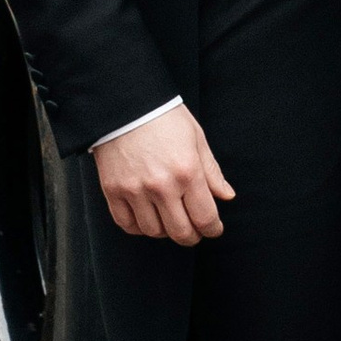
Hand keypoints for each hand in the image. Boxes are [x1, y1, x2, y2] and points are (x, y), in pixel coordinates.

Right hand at [93, 100, 234, 244]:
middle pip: (181, 232)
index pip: (205, 217)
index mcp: (187, 171)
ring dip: (166, 231)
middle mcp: (161, 185)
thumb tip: (226, 196)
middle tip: (195, 231)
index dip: (213, 229)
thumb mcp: (196, 139)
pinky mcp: (113, 191)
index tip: (214, 229)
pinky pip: (127, 224)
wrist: (125, 104)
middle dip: (192, 236)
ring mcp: (134, 190)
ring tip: (170, 220)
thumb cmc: (164, 118)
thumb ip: (212, 172)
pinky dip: (139, 227)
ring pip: (154, 231)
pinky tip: (148, 218)